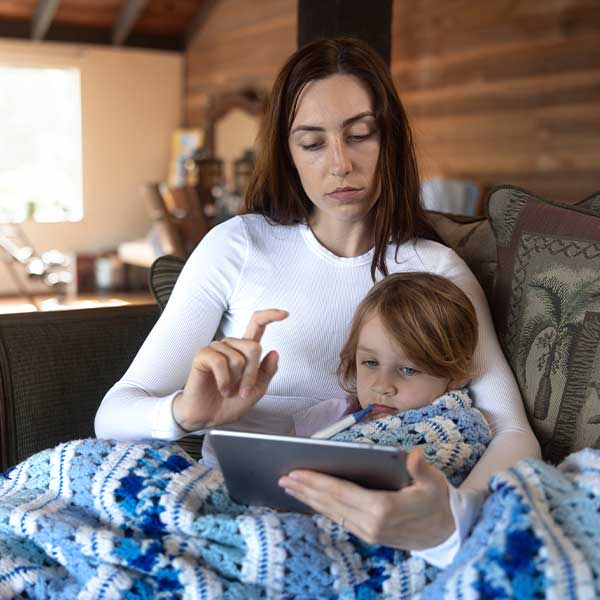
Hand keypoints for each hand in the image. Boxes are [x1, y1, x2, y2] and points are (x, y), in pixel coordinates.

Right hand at [173, 309, 287, 431]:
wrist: (209, 417)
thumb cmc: (230, 403)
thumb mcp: (257, 390)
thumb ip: (267, 372)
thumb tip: (275, 352)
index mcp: (245, 350)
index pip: (257, 325)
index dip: (270, 316)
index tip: (286, 314)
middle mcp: (231, 345)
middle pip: (253, 347)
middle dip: (252, 374)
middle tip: (243, 391)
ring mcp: (216, 348)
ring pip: (238, 357)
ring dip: (236, 381)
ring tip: (228, 391)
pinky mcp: (203, 355)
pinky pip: (220, 362)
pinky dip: (224, 381)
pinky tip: (221, 389)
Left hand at [278, 447, 453, 549]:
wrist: (447, 534)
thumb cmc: (438, 502)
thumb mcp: (434, 483)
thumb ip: (421, 469)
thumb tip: (414, 454)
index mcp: (384, 509)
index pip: (342, 493)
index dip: (317, 482)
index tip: (296, 473)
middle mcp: (371, 524)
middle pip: (331, 504)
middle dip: (305, 490)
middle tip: (283, 477)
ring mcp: (368, 532)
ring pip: (331, 513)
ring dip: (309, 500)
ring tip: (289, 487)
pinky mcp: (367, 535)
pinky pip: (338, 519)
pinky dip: (322, 508)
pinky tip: (310, 500)